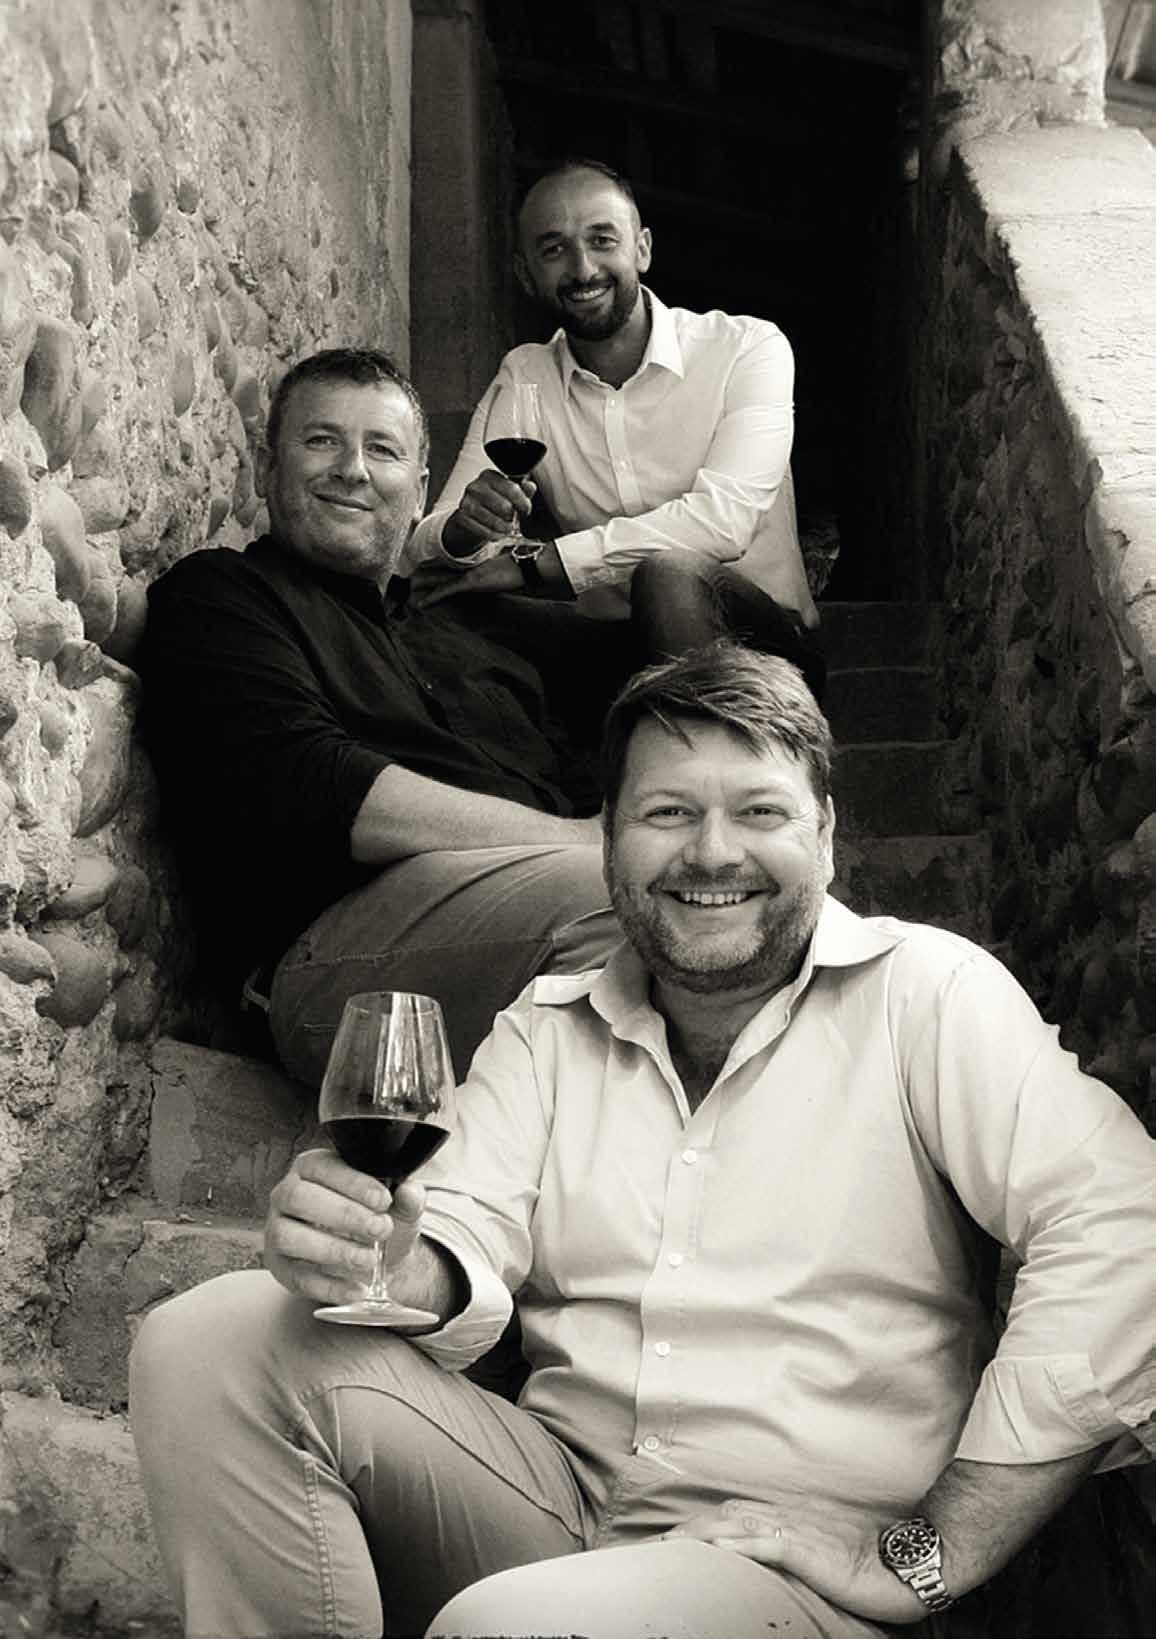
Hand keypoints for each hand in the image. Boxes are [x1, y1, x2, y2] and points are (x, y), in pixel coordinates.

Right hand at [264, 1146, 425, 1305]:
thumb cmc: (376, 1218)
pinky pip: (297, 1277)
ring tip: (369, 1259)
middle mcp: (287, 1195)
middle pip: (298, 1197)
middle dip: (343, 1214)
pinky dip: (329, 1286)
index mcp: (312, 1167)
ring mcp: (278, 1231)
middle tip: (380, 1229)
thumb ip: (407, 1197)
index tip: (383, 1200)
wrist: (371, 1257)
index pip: (323, 1166)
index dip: (352, 1183)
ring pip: (289, 1236)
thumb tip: (410, 1192)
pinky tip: (357, 1289)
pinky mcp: (281, 1267)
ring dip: (333, 1249)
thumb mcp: (397, 1205)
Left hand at [412, 553, 524, 609]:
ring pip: (438, 581)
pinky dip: (433, 598)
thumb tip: (497, 575)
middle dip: (422, 576)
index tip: (420, 570)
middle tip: (406, 580)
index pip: (448, 567)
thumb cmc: (520, 569)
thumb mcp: (504, 572)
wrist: (527, 566)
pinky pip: (447, 591)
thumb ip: (495, 573)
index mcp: (474, 566)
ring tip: (407, 592)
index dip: (433, 568)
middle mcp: (467, 569)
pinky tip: (421, 605)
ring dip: (422, 587)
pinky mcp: (470, 582)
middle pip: (439, 571)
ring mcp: (468, 575)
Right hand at [443, 470, 533, 553]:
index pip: (513, 489)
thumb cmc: (493, 502)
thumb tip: (530, 486)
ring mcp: (466, 502)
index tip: (526, 510)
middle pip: (505, 507)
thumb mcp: (509, 493)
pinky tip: (497, 534)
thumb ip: (522, 490)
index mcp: (489, 476)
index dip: (523, 503)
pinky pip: (486, 532)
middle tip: (513, 520)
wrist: (471, 515)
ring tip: (506, 528)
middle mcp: (475, 487)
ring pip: (496, 521)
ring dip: (505, 528)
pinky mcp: (462, 517)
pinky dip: (495, 536)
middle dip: (514, 517)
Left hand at [664, 1498, 926, 1624]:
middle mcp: (790, 1516)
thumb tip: (762, 1545)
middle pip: (729, 1514)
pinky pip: (771, 1545)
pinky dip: (743, 1546)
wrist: (905, 1562)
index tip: (674, 1535)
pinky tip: (720, 1550)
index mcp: (792, 1515)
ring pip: (741, 1525)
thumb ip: (793, 1543)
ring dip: (704, 1533)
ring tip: (673, 1543)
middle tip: (659, 1541)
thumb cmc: (868, 1559)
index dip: (704, 1522)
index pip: (737, 1512)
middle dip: (693, 1526)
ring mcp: (800, 1531)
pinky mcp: (812, 1552)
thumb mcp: (823, 1549)